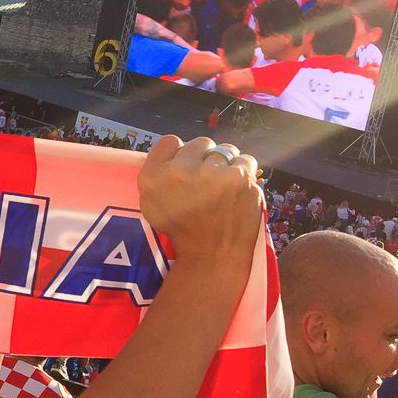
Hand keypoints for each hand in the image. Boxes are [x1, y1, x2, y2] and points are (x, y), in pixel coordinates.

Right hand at [138, 136, 261, 265]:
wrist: (211, 256)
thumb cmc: (182, 231)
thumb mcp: (151, 204)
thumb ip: (157, 174)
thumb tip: (175, 153)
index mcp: (153, 176)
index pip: (169, 142)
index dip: (180, 154)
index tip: (187, 168)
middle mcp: (180, 171)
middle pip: (200, 143)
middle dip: (206, 158)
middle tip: (208, 180)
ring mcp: (211, 173)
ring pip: (226, 150)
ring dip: (228, 164)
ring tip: (226, 186)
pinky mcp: (239, 179)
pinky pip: (246, 162)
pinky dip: (245, 174)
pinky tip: (238, 191)